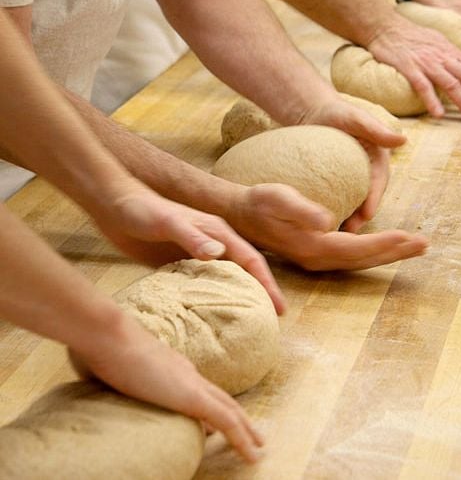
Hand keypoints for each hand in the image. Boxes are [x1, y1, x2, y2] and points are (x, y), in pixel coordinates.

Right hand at [69, 314, 262, 462]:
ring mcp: (191, 383)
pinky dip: (241, 438)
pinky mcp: (192, 396)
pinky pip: (226, 421)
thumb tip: (115, 384)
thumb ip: (124, 377)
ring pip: (230, 409)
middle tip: (252, 435)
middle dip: (238, 418)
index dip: (211, 405)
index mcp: (173, 366)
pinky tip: (251, 456)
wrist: (109, 334)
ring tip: (257, 447)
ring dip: (246, 429)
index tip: (216, 425)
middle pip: (222, 398)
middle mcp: (188, 373)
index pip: (199, 389)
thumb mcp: (116, 368)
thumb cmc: (104, 348)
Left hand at [92, 181, 284, 313]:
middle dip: (259, 293)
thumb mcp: (168, 221)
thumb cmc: (142, 209)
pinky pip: (200, 285)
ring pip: (224, 280)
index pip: (250, 259)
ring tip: (246, 323)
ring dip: (237, 298)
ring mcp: (195, 255)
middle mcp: (211, 244)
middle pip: (243, 272)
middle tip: (270, 321)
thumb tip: (219, 254)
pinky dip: (210, 300)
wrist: (114, 205)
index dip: (267, 283)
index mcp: (217, 232)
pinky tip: (210, 316)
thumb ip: (192, 236)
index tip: (279, 307)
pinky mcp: (177, 264)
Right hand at [226, 184, 427, 270]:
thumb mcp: (278, 198)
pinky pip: (349, 257)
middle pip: (362, 259)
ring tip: (412, 247)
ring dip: (386, 254)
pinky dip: (370, 252)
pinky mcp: (314, 253)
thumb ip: (302, 210)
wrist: (241, 215)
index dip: (383, 243)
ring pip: (358, 260)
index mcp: (311, 246)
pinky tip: (382, 245)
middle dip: (394, 252)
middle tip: (424, 245)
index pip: (355, 248)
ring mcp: (315, 258)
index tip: (409, 237)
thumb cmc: (259, 202)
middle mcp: (316, 258)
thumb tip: (328, 221)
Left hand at [296, 96, 403, 224]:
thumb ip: (376, 130)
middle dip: (361, 217)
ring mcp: (353, 179)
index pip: (379, 182)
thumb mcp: (357, 118)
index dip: (374, 199)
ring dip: (348, 219)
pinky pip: (338, 200)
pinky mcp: (337, 183)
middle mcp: (368, 172)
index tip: (367, 215)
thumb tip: (402, 140)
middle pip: (367, 198)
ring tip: (337, 235)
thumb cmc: (337, 112)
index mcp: (378, 159)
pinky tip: (321, 224)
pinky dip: (334, 211)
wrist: (315, 114)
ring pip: (353, 203)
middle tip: (351, 233)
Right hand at [368, 15, 460, 123]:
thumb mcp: (436, 43)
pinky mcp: (409, 68)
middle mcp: (444, 58)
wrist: (386, 27)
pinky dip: (432, 100)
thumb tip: (460, 71)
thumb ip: (448, 58)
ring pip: (453, 85)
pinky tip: (439, 114)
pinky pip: (423, 86)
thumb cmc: (409, 37)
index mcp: (452, 53)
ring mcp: (427, 63)